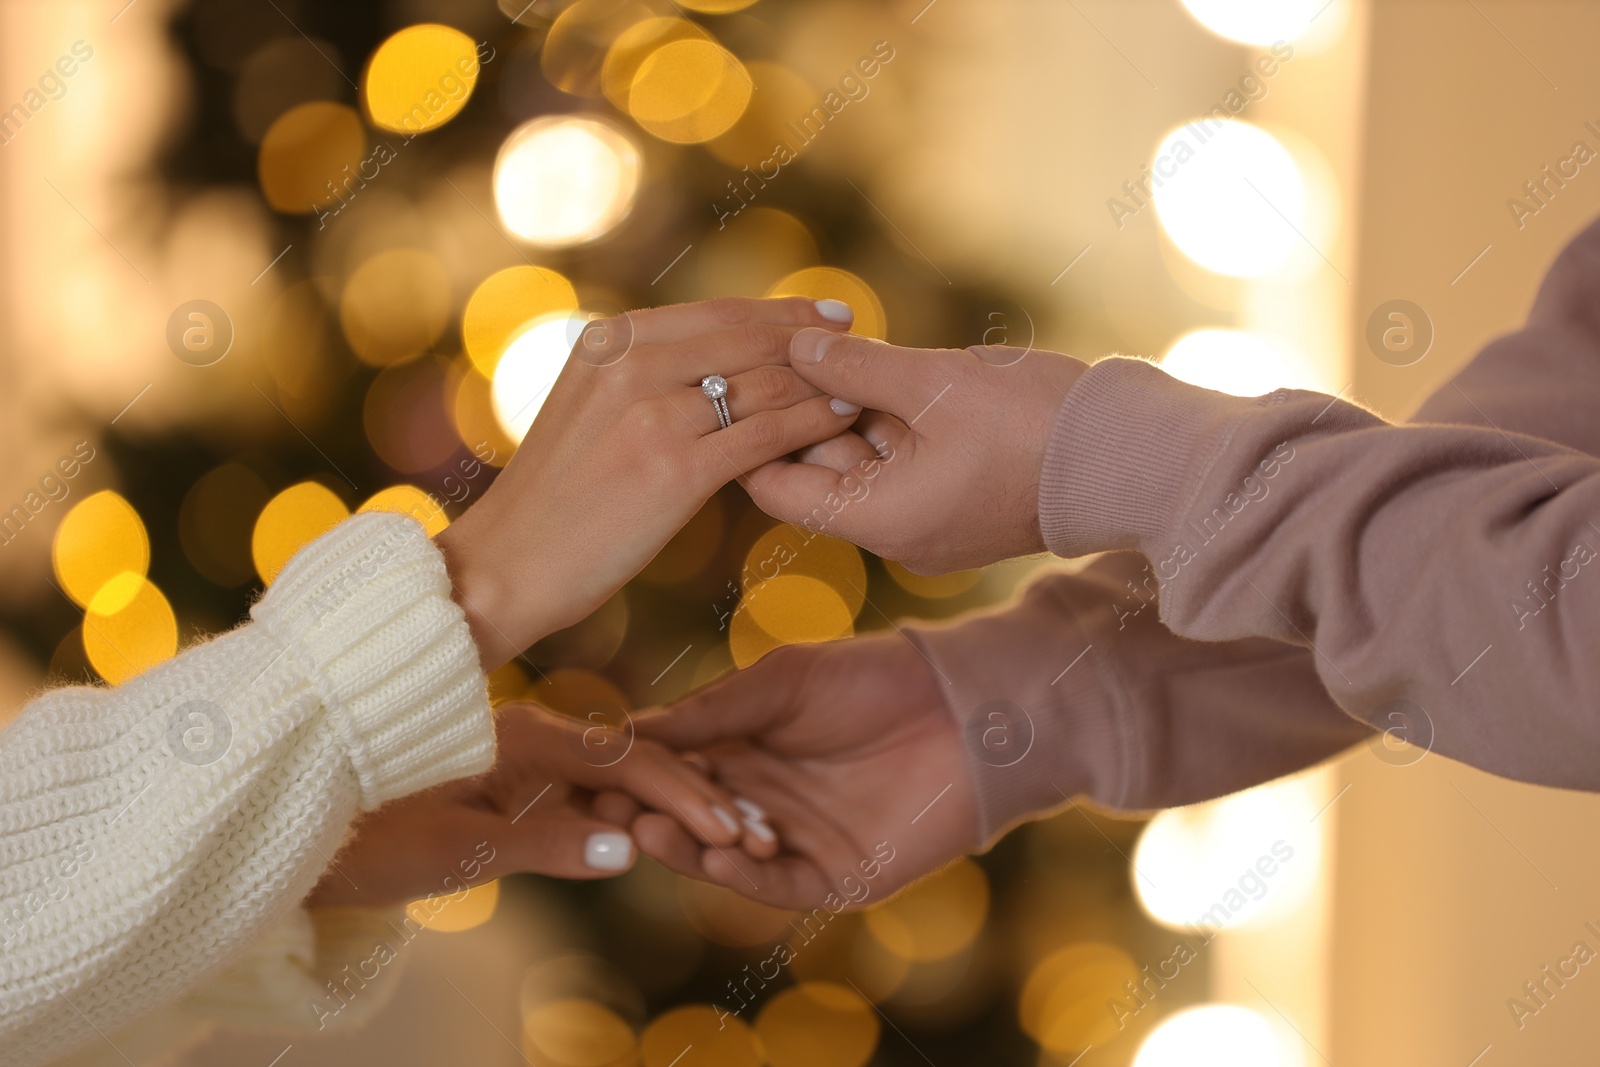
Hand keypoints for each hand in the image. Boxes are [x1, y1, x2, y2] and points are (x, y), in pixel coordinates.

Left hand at [305, 702, 775, 908]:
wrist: (297, 821)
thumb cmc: (363, 838)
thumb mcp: (455, 850)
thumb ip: (543, 844)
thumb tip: (629, 849)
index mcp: (517, 737)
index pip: (623, 761)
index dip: (681, 794)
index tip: (731, 827)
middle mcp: (527, 736)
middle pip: (633, 762)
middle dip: (697, 796)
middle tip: (756, 833)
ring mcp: (522, 758)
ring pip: (615, 778)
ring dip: (672, 805)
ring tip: (733, 833)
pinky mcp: (513, 782)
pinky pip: (587, 794)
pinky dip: (633, 813)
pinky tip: (668, 830)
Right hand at [437, 297, 858, 668]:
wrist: (511, 562)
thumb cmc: (558, 495)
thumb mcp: (586, 406)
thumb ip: (640, 372)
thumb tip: (708, 353)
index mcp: (609, 341)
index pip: (717, 313)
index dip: (782, 311)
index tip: (827, 313)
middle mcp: (629, 365)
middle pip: (747, 338)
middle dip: (812, 339)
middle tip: (861, 340)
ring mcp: (651, 415)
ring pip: (762, 384)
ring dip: (820, 381)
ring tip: (860, 383)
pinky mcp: (673, 470)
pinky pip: (763, 435)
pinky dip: (810, 423)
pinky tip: (841, 420)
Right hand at [630, 634, 978, 910]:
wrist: (963, 707)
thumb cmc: (872, 678)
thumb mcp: (781, 681)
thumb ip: (711, 710)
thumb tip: (626, 731)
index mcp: (741, 748)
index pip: (672, 768)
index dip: (636, 771)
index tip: (596, 769)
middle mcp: (759, 798)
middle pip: (688, 816)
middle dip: (651, 813)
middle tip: (614, 808)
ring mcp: (795, 841)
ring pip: (724, 855)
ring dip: (687, 848)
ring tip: (652, 831)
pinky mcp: (834, 876)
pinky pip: (778, 884)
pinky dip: (744, 873)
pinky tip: (719, 853)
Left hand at [744, 332, 1087, 572]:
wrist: (1133, 459)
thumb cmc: (1036, 425)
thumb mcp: (935, 384)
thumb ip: (856, 367)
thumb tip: (796, 346)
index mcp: (879, 520)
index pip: (775, 489)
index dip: (754, 432)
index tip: (744, 379)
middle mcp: (897, 535)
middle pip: (818, 472)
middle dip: (804, 409)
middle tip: (788, 345)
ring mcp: (931, 522)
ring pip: (863, 462)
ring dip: (849, 410)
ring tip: (836, 346)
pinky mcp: (961, 504)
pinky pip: (904, 464)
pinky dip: (889, 423)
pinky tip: (885, 371)